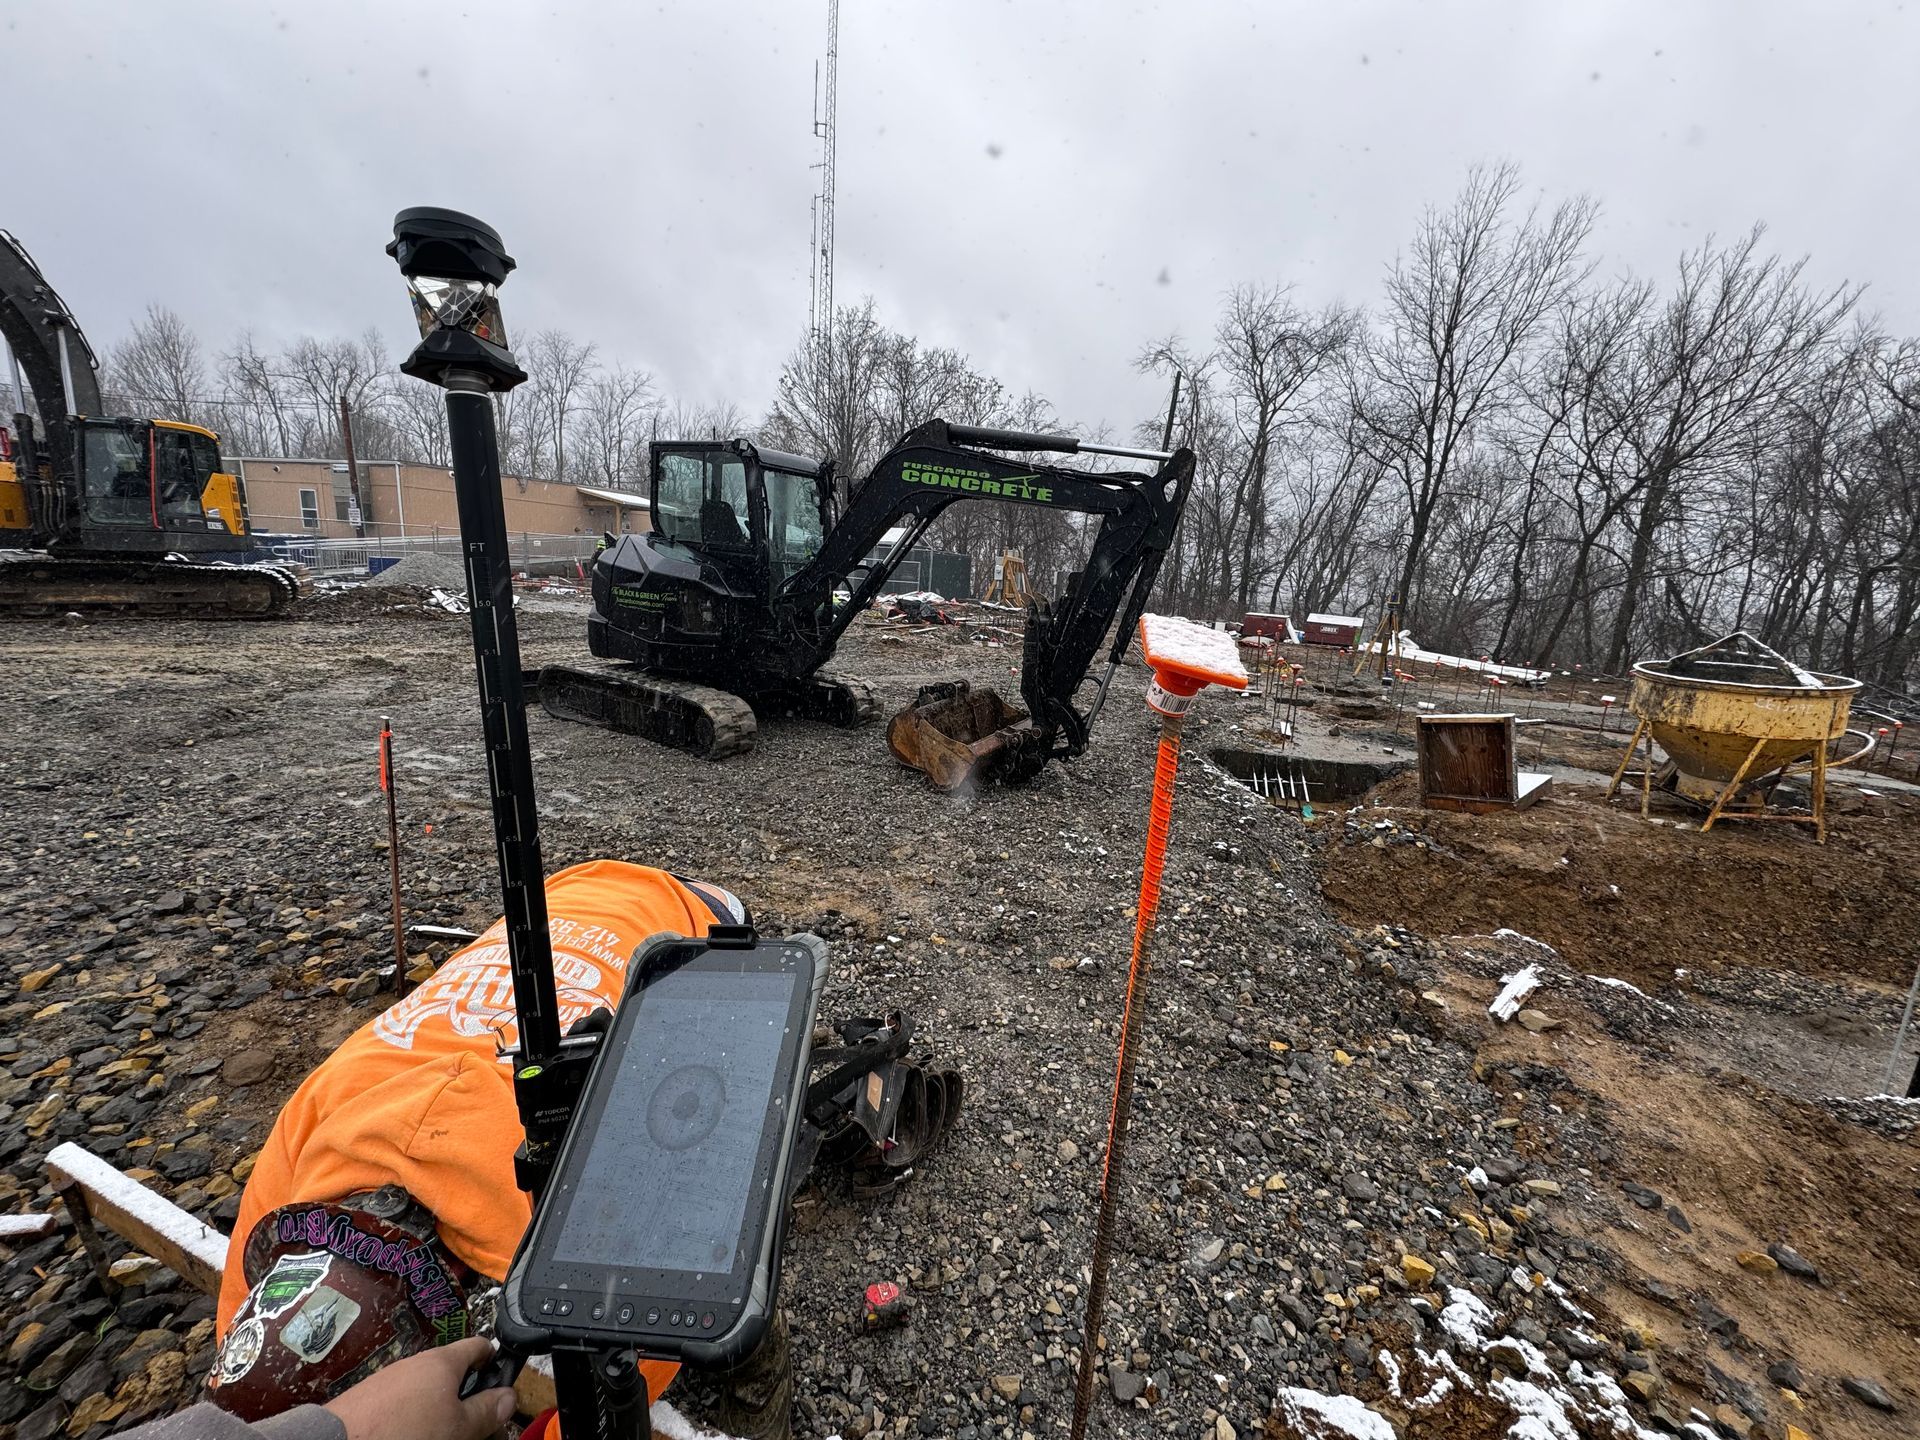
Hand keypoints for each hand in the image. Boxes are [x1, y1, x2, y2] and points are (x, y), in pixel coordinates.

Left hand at [323, 1337, 516, 1439]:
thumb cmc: (401, 1431)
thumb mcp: (457, 1427)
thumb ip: (486, 1411)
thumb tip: (509, 1397)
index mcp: (443, 1361)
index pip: (479, 1346)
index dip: (494, 1361)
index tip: (500, 1381)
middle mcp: (416, 1363)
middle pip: (453, 1373)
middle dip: (466, 1398)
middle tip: (474, 1426)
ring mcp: (390, 1379)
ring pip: (426, 1390)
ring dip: (439, 1409)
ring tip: (440, 1436)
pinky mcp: (369, 1398)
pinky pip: (401, 1403)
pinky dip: (412, 1417)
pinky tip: (410, 1435)